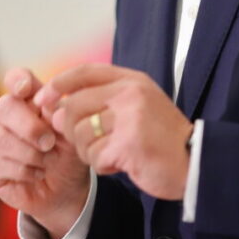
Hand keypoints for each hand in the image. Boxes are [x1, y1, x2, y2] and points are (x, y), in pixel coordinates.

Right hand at [0, 68, 91, 238]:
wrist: (68, 189)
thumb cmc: (69, 154)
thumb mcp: (72, 133)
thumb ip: (60, 115)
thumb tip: (49, 103)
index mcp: (29, 100)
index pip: (16, 79)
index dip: (17, 80)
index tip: (25, 89)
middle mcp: (7, 115)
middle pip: (4, 107)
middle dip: (29, 127)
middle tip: (50, 142)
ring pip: (0, 139)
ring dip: (30, 154)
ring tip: (50, 161)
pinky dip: (23, 171)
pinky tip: (37, 174)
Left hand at [36, 63, 193, 200]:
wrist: (195, 163)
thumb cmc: (162, 138)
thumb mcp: (138, 106)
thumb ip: (102, 101)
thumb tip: (55, 110)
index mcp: (132, 80)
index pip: (84, 72)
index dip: (59, 84)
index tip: (43, 99)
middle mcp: (131, 94)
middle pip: (73, 106)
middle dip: (71, 130)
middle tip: (88, 143)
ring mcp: (131, 118)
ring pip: (81, 134)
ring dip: (89, 151)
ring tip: (110, 154)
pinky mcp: (129, 144)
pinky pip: (95, 157)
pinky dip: (103, 165)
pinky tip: (121, 164)